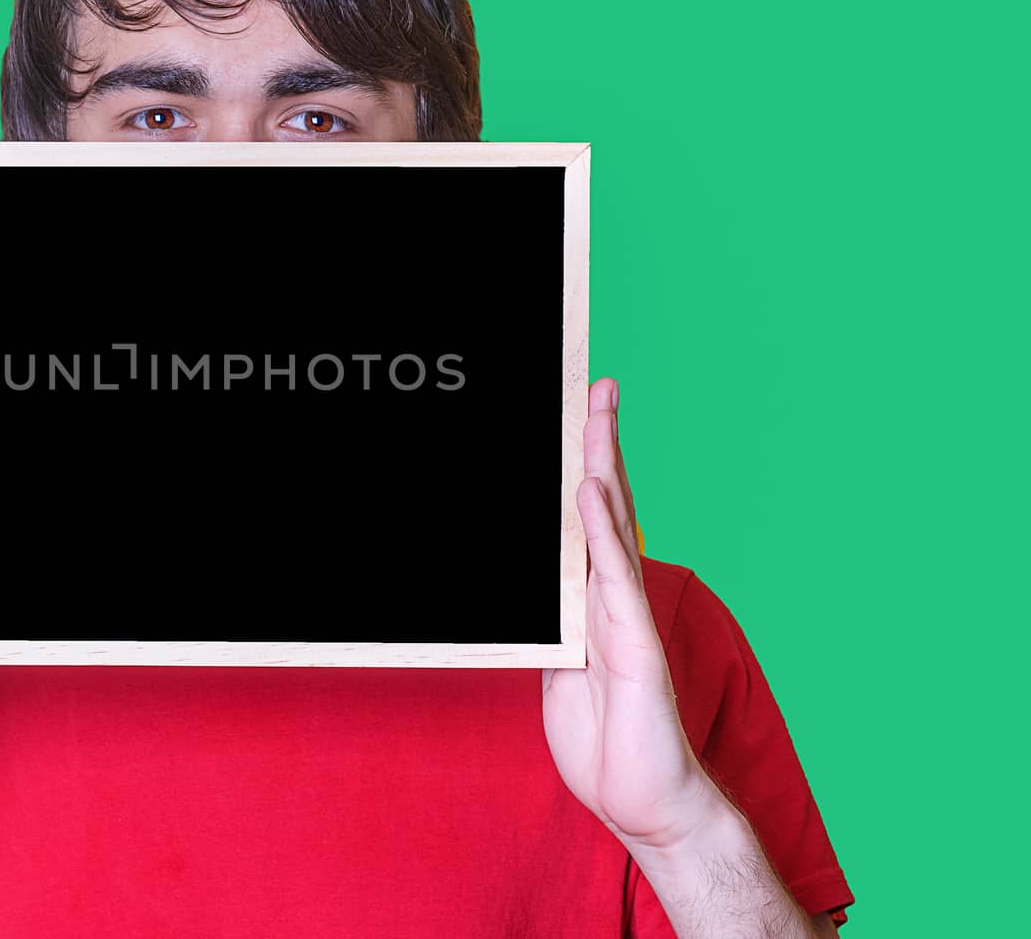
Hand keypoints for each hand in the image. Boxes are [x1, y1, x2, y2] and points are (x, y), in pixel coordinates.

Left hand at [541, 377, 720, 851]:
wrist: (648, 804)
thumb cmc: (608, 742)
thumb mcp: (562, 674)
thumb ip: (555, 628)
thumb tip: (539, 595)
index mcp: (596, 602)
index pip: (590, 522)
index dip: (586, 468)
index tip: (579, 418)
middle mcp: (617, 598)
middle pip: (608, 504)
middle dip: (600, 443)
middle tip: (598, 385)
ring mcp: (629, 618)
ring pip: (614, 526)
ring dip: (601, 466)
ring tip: (595, 413)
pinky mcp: (635, 649)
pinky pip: (612, 581)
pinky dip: (599, 532)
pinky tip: (587, 491)